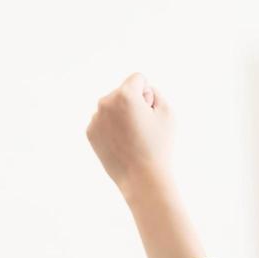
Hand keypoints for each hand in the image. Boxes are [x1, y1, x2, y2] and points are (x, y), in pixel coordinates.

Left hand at [86, 73, 174, 200]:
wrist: (142, 179)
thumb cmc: (159, 146)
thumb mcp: (168, 113)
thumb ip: (156, 92)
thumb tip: (142, 90)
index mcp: (124, 95)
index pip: (137, 79)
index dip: (148, 95)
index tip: (150, 113)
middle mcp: (105, 102)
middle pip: (123, 92)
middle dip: (133, 104)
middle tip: (142, 128)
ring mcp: (95, 118)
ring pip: (112, 107)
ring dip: (122, 116)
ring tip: (132, 138)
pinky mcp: (90, 132)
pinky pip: (104, 121)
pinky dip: (112, 129)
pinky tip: (122, 144)